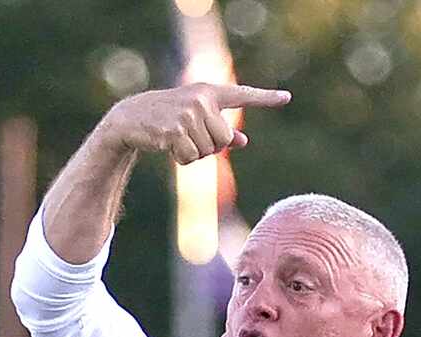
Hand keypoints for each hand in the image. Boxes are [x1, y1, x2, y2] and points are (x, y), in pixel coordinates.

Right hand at [100, 82, 290, 166]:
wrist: (134, 118)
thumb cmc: (170, 119)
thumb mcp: (197, 120)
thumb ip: (221, 129)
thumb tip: (244, 141)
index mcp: (210, 93)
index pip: (243, 96)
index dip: (266, 98)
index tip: (287, 98)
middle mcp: (202, 100)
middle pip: (225, 140)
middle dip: (210, 147)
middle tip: (189, 136)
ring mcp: (189, 114)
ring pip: (209, 152)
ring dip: (194, 154)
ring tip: (177, 138)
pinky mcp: (176, 130)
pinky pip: (192, 159)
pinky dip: (182, 159)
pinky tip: (168, 145)